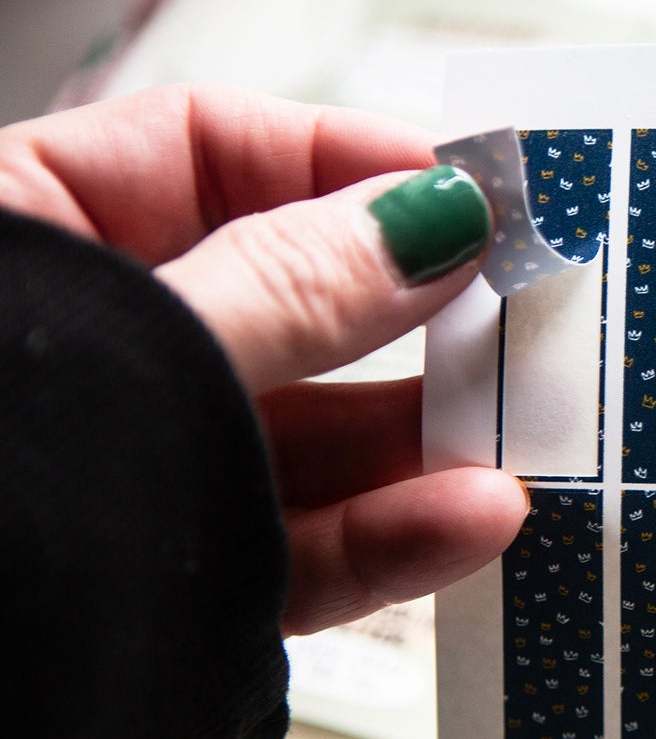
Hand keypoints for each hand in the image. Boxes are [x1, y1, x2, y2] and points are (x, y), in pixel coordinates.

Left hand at [0, 84, 527, 634]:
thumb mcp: (137, 346)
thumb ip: (292, 287)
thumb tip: (428, 226)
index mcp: (24, 234)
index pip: (213, 154)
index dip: (352, 160)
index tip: (470, 192)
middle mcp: (85, 352)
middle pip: (290, 300)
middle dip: (416, 314)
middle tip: (523, 315)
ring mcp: (130, 472)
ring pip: (307, 437)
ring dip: (424, 441)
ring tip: (521, 434)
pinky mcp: (165, 583)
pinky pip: (294, 547)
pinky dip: (389, 536)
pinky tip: (468, 518)